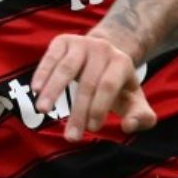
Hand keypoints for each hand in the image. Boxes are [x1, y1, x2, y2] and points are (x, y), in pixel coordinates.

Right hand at [33, 32, 156, 141]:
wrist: (104, 53)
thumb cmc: (118, 85)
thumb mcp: (134, 99)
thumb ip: (141, 116)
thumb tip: (129, 126)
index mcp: (122, 63)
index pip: (109, 86)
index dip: (100, 107)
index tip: (92, 129)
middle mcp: (102, 49)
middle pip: (88, 83)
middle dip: (79, 112)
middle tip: (71, 137)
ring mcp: (81, 43)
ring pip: (66, 69)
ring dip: (53, 90)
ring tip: (43, 111)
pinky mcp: (63, 41)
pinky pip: (51, 58)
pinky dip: (42, 73)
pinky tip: (36, 90)